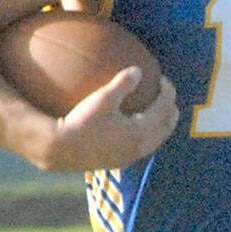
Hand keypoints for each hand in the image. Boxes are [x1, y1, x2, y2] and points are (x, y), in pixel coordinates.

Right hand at [43, 70, 179, 169]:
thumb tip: (138, 70)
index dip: (168, 92)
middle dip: (170, 111)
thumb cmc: (81, 121)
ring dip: (160, 124)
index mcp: (140, 132)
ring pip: (155, 140)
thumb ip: (123, 83)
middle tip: (166, 95)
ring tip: (156, 111)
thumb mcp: (103, 98)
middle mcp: (139, 147)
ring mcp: (128, 157)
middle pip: (166, 128)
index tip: (163, 79)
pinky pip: (141, 147)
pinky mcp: (117, 161)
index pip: (164, 109)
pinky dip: (146, 134)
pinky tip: (133, 126)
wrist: (60, 149)